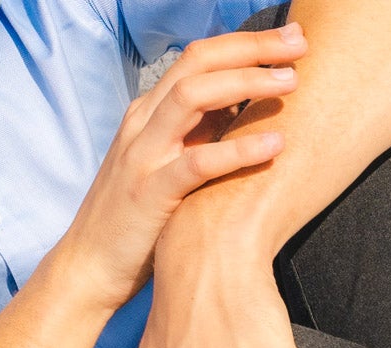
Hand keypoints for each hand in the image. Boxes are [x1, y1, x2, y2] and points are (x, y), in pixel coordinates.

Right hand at [50, 23, 308, 311]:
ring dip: (246, 83)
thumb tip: (243, 110)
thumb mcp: (170, 164)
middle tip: (300, 44)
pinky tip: (275, 145)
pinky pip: (197, 162)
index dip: (246, 43)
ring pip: (193, 96)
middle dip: (252, 48)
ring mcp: (143, 154)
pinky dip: (238, 149)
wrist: (89, 266)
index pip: (199, 58)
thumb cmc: (140, 219)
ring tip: (291, 82)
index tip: (291, 40)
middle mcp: (144, 122)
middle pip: (199, 63)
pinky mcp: (150, 193)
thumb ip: (199, 135)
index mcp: (150, 112)